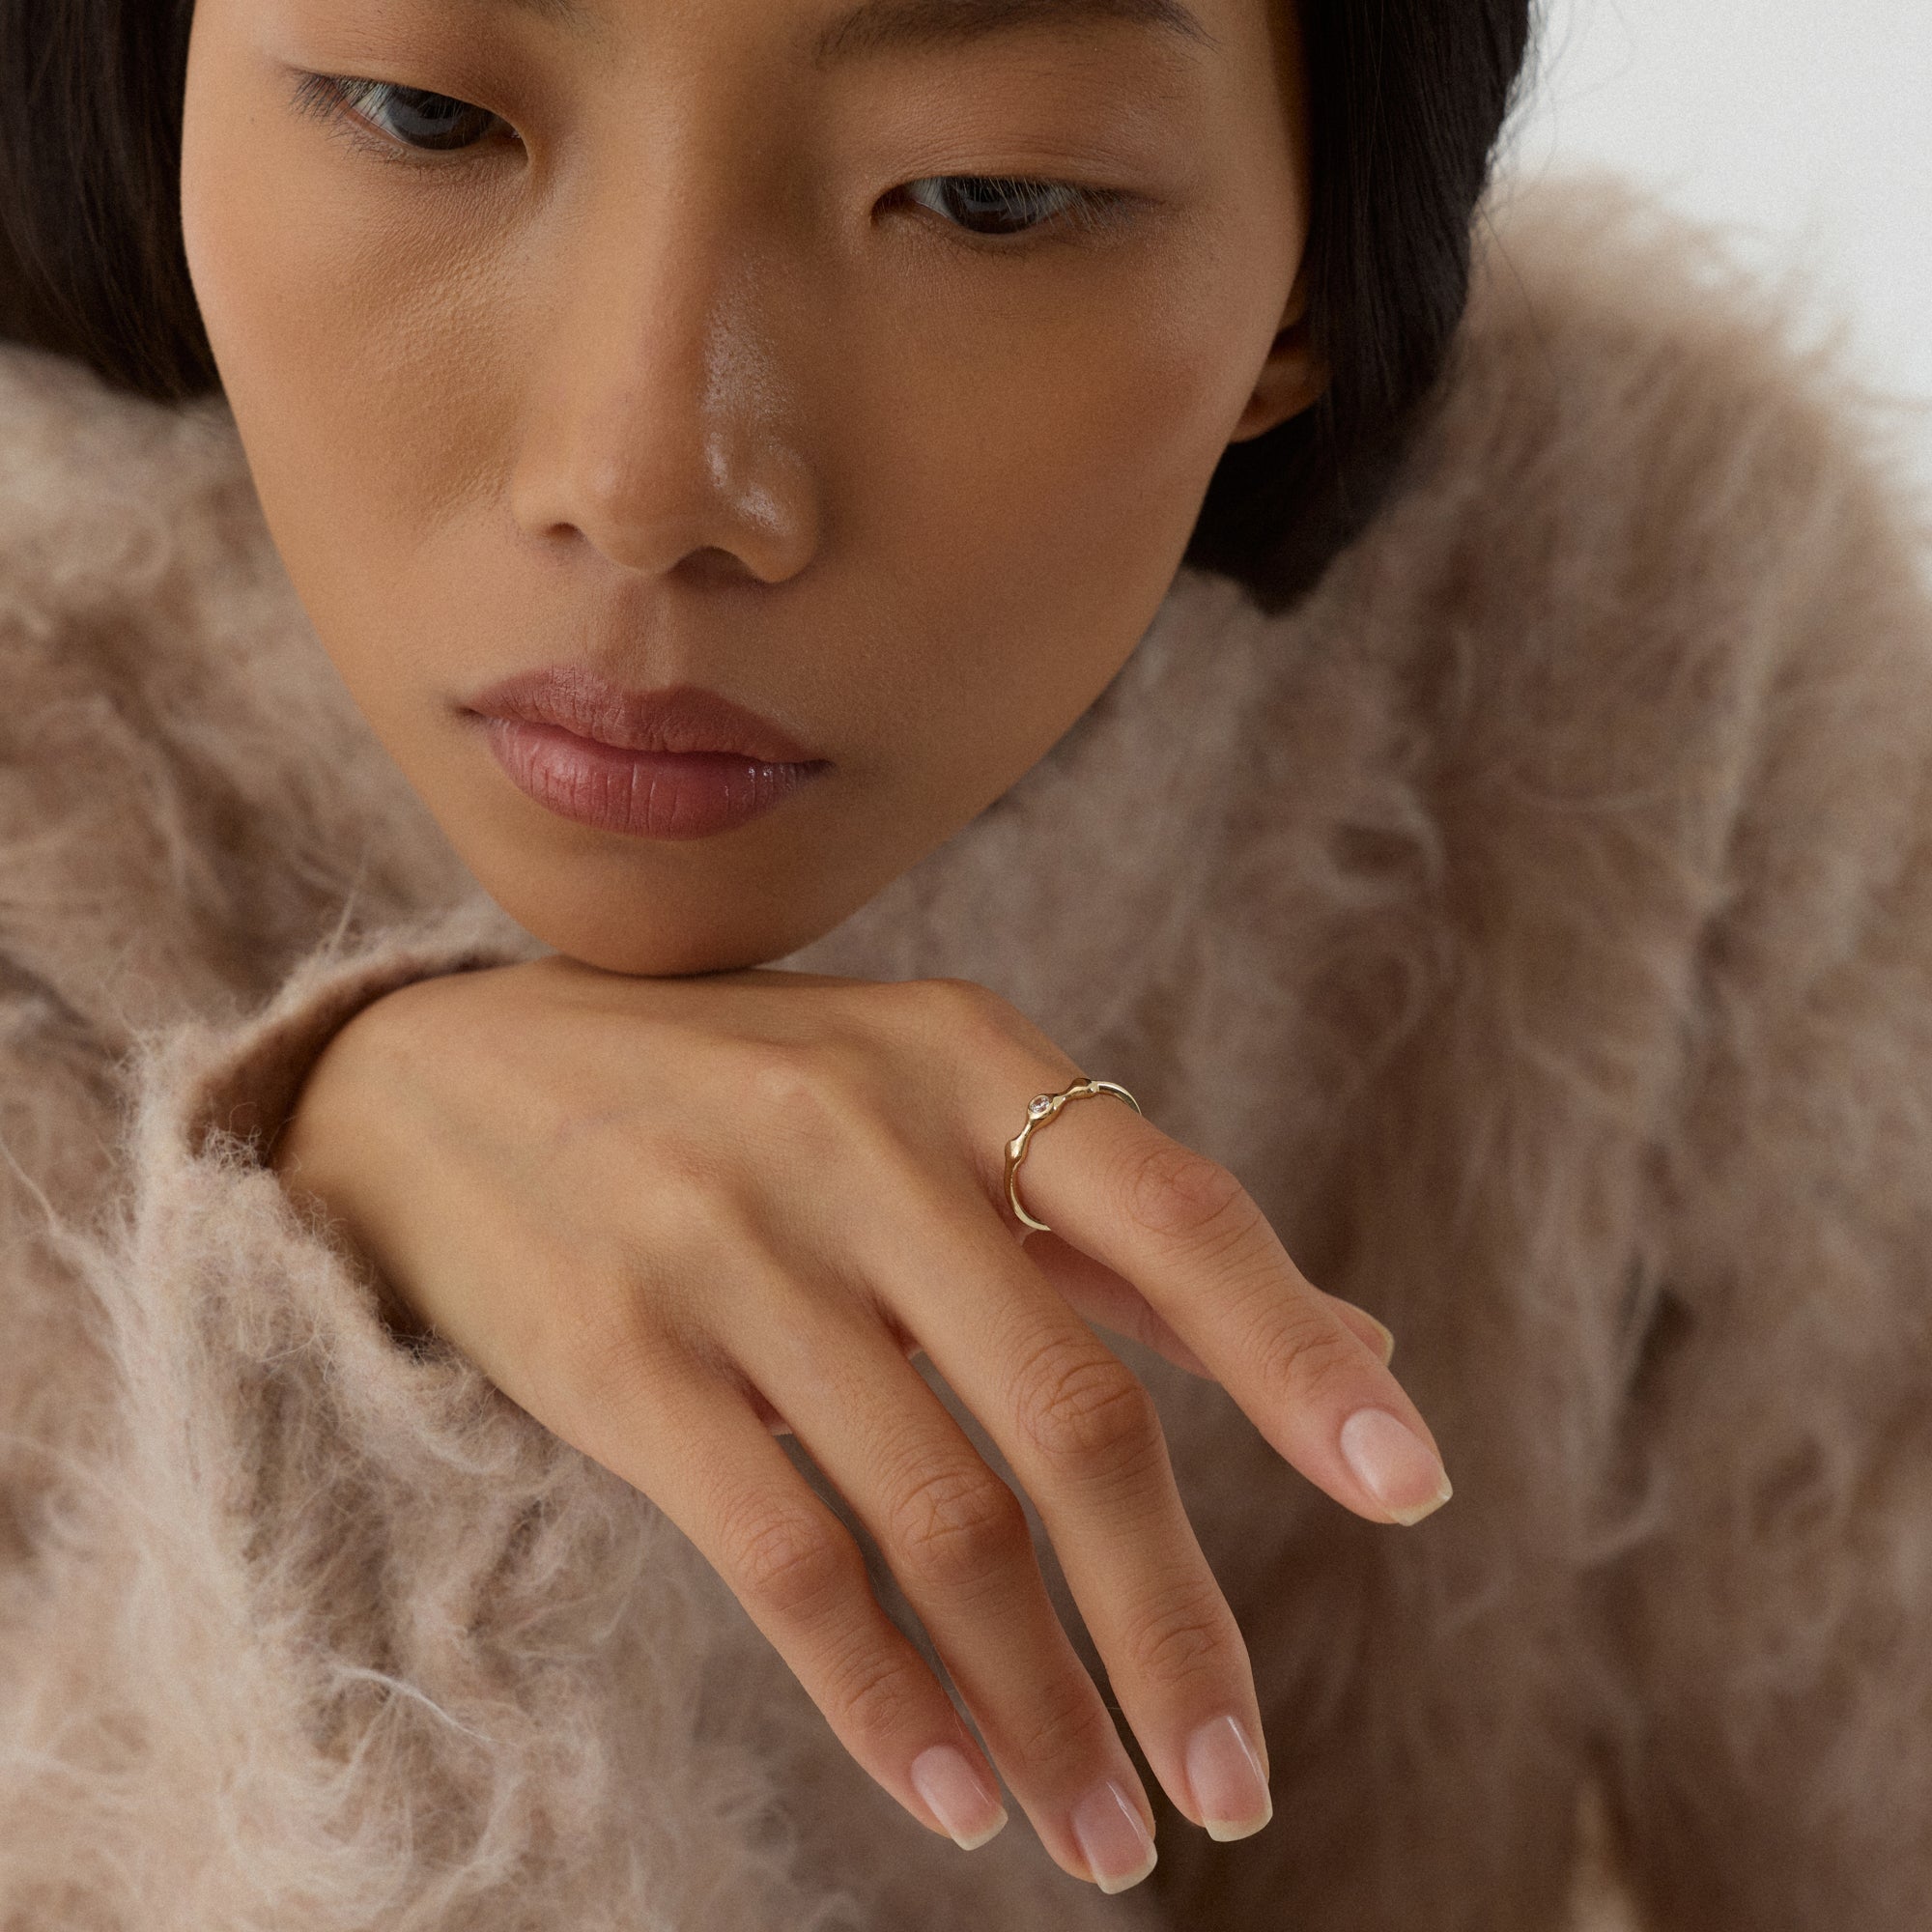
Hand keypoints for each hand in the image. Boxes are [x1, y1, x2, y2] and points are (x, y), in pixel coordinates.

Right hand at [270, 955, 1446, 1891]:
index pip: (1182, 1218)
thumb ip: (1118, 1225)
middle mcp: (863, 1141)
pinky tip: (960, 1789)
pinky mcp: (620, 1357)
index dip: (1299, 1359)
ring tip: (1111, 1838)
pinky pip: (787, 1560)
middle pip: (1074, 1417)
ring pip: (941, 1520)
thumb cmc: (737, 1093)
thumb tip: (1354, 1346)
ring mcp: (734, 1249)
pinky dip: (889, 1699)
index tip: (1413, 1491)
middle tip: (1239, 1785)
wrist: (443, 1077)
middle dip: (1174, 1624)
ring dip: (1045, 1706)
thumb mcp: (924, 1098)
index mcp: (965, 1060)